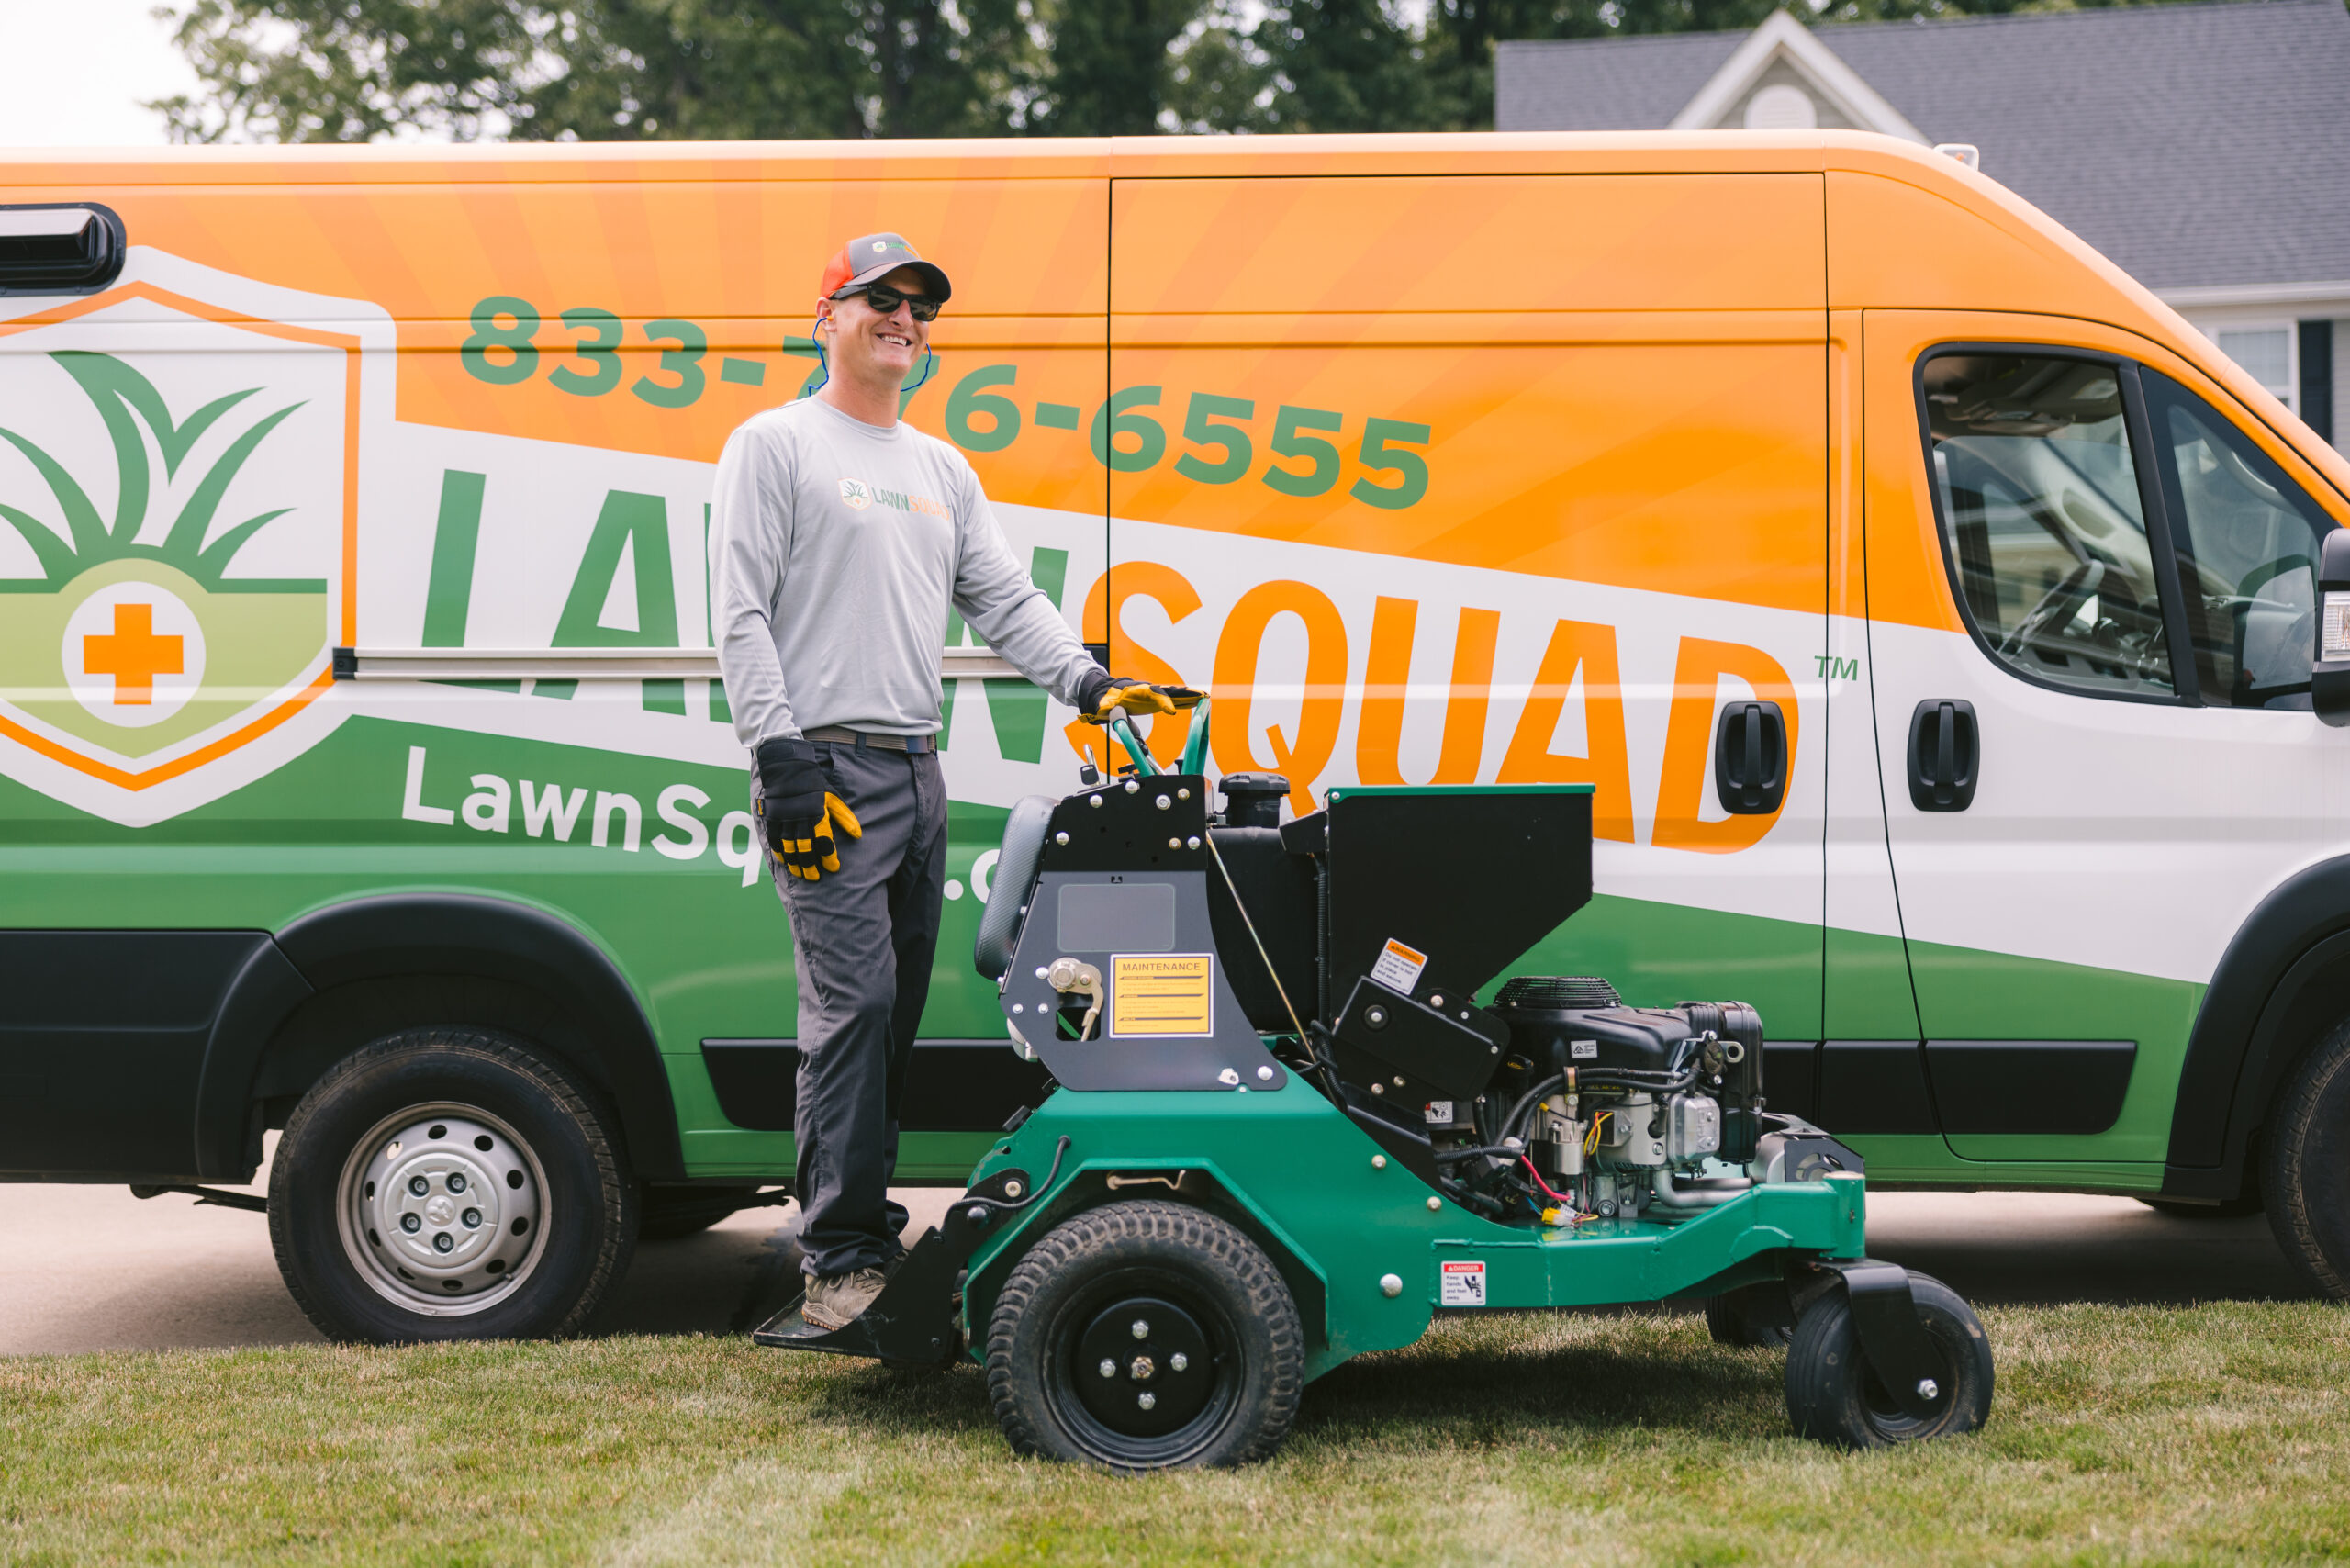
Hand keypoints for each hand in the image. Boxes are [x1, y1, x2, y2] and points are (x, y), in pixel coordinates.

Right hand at [754, 739, 864, 880]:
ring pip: (789, 848)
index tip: (834, 868)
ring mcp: (784, 819)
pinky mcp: (772, 818)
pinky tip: (784, 861)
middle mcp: (800, 819)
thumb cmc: (813, 784)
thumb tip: (858, 835)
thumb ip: (845, 817)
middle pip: (805, 849)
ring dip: (795, 863)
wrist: (787, 769)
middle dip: (811, 866)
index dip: (829, 857)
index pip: (825, 842)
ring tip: (801, 873)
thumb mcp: (833, 798)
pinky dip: (779, 852)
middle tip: (815, 877)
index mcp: (817, 814)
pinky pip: (774, 840)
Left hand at [1080, 678, 1201, 725]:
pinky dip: (1185, 700)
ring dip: (1189, 696)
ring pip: (1174, 694)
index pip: (1152, 694)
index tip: (1171, 711)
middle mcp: (1147, 690)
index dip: (1163, 701)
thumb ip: (1116, 715)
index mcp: (1135, 691)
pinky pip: (1173, 699)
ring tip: (1204, 698)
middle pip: (1169, 690)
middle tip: (1199, 696)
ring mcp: (1152, 693)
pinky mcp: (1156, 699)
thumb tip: (1121, 719)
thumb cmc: (1107, 701)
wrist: (1106, 693)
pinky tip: (1196, 702)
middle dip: (1184, 693)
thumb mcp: (1108, 709)